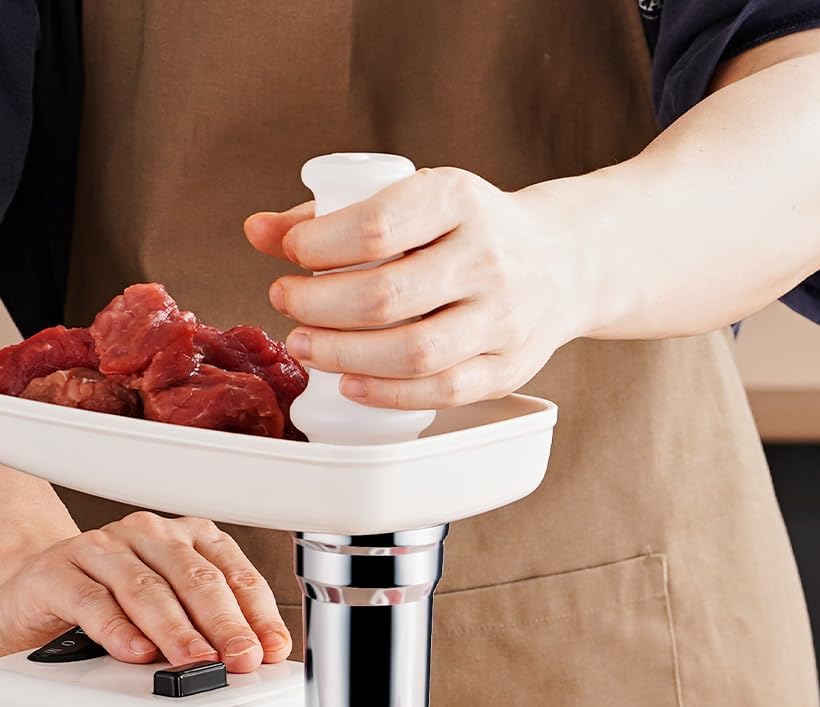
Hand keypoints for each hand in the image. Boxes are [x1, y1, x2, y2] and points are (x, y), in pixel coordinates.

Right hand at [0, 512, 291, 669]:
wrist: (28, 591)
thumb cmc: (107, 604)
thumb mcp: (166, 615)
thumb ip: (205, 631)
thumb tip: (250, 662)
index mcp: (184, 540)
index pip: (231, 572)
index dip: (255, 613)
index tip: (270, 648)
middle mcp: (146, 536)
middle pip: (194, 578)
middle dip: (224, 624)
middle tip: (240, 659)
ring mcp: (100, 549)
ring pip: (146, 589)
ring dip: (176, 630)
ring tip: (195, 662)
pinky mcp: (57, 572)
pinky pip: (92, 600)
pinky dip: (117, 629)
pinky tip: (135, 651)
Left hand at [245, 168, 590, 410]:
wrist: (562, 262)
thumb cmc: (468, 232)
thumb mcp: (414, 202)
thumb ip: (332, 215)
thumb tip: (257, 230)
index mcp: (461, 200)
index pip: (378, 227)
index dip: (320, 246)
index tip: (290, 255)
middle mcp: (487, 258)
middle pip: (386, 296)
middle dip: (319, 305)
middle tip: (286, 303)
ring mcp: (502, 319)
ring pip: (413, 352)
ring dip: (345, 355)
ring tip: (305, 346)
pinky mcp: (506, 368)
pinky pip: (440, 391)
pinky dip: (386, 394)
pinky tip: (349, 384)